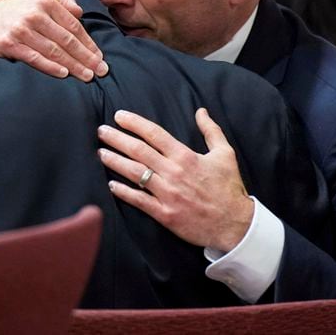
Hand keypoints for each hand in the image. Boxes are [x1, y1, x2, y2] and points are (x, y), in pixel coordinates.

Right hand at [0, 0, 107, 80]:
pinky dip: (51, 67)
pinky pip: (35, 58)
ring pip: (54, 51)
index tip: (100, 56)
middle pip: (66, 39)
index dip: (89, 42)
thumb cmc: (9, 10)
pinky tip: (64, 74)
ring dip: (74, 65)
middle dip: (86, 57)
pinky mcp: (8, 43)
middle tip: (101, 70)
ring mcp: (20, 28)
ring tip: (88, 76)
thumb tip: (80, 10)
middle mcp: (33, 12)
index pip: (73, 24)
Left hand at [97, 108, 253, 251]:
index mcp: (186, 157)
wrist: (234, 224)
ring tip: (101, 152)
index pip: (154, 134)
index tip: (118, 116)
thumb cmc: (229, 188)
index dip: (134, 123)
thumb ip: (211, 130)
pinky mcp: (165, 214)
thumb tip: (200, 111)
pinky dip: (123, 192)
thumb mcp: (225, 154)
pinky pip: (139, 201)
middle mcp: (174, 173)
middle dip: (117, 139)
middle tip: (101, 131)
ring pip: (135, 173)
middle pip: (139, 151)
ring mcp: (168, 194)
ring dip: (115, 162)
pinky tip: (111, 184)